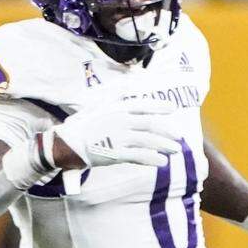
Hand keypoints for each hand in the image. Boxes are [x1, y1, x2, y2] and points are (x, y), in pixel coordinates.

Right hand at [51, 97, 179, 169]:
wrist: (68, 143)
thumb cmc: (85, 124)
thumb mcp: (99, 105)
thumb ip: (117, 98)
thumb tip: (133, 85)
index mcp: (116, 107)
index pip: (143, 104)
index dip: (159, 105)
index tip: (173, 108)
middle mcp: (120, 121)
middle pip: (150, 124)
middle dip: (167, 130)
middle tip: (179, 136)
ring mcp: (119, 137)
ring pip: (148, 141)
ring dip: (165, 145)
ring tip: (176, 150)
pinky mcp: (116, 153)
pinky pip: (139, 156)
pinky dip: (152, 159)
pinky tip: (162, 161)